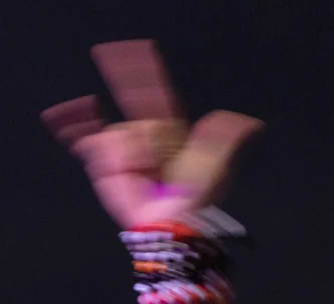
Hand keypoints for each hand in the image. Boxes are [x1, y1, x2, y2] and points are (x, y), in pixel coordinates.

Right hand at [42, 40, 263, 228]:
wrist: (168, 220)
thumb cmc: (192, 197)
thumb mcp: (214, 164)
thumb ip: (226, 138)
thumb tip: (251, 123)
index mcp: (168, 135)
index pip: (154, 99)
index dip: (144, 77)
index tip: (136, 53)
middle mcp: (145, 141)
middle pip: (141, 120)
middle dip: (151, 141)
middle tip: (158, 167)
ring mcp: (124, 152)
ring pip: (121, 133)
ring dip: (132, 154)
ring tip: (144, 177)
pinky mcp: (105, 166)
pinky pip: (97, 143)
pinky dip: (92, 138)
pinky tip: (82, 128)